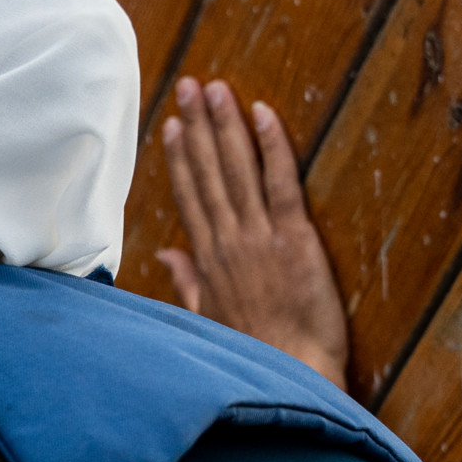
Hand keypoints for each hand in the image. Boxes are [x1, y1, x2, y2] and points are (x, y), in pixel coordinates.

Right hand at [155, 77, 350, 387]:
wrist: (290, 376)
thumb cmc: (256, 356)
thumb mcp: (208, 319)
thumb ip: (187, 280)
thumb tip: (167, 253)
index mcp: (208, 261)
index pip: (189, 196)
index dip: (179, 157)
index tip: (170, 124)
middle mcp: (227, 243)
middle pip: (207, 173)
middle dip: (197, 126)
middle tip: (189, 85)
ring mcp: (258, 239)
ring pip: (237, 171)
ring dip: (225, 126)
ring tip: (215, 89)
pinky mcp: (294, 241)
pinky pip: (280, 184)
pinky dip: (272, 147)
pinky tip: (262, 114)